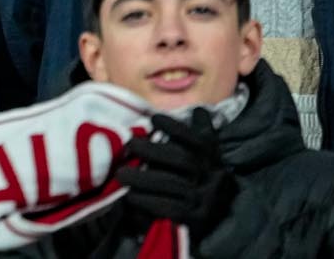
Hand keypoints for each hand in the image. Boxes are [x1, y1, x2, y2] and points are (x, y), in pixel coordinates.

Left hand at [116, 110, 236, 231]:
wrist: (212, 222)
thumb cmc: (197, 180)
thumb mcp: (204, 157)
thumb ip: (200, 134)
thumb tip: (199, 111)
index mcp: (213, 159)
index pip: (199, 140)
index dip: (177, 128)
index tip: (154, 119)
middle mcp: (213, 178)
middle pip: (182, 160)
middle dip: (153, 150)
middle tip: (129, 145)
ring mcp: (205, 201)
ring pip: (173, 184)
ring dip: (143, 178)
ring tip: (120, 174)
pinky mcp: (195, 220)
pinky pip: (169, 208)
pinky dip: (147, 201)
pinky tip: (131, 196)